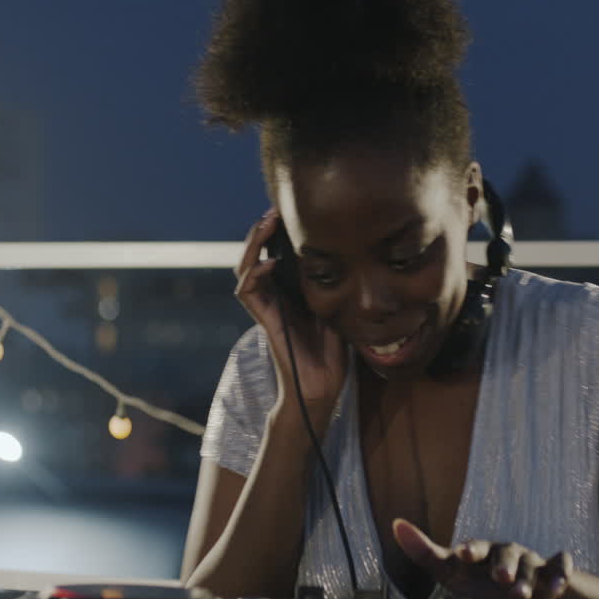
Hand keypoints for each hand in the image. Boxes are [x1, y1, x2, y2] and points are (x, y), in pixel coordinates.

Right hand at [234, 208, 346, 412]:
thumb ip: (336, 287)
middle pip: (257, 257)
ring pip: (245, 270)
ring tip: (265, 224)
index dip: (278, 235)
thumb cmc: (333, 355)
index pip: (276, 256)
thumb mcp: (340, 310)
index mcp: (291, 294)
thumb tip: (352, 257)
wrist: (322, 389)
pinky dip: (255, 275)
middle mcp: (275, 298)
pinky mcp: (265, 322)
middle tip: (274, 209)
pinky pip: (248, 294)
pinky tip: (269, 263)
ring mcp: (267, 309)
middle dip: (262, 231)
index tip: (290, 212)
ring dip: (252, 245)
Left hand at [392, 519, 572, 598]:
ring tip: (523, 595)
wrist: (525, 591)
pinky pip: (561, 567)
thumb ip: (425, 553)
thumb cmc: (480, 580)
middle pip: (506, 553)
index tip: (462, 553)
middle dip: (504, 565)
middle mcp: (507, 552)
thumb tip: (396, 523)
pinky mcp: (555, 570)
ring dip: (529, 578)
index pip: (474, 548)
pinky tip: (557, 587)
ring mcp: (532, 561)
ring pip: (532, 564)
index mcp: (481, 553)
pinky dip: (560, 574)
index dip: (469, 549)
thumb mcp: (452, 572)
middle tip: (501, 578)